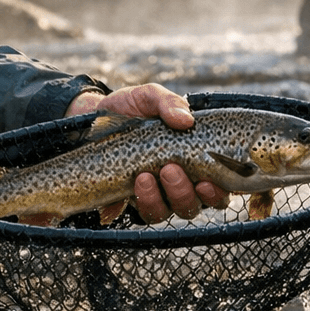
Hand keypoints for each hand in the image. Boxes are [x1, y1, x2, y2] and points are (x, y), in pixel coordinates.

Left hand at [64, 82, 230, 221]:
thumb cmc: (131, 107)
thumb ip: (169, 103)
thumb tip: (186, 120)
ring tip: (145, 176)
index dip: (218, 192)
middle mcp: (179, 182)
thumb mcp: (150, 97)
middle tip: (170, 169)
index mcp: (194, 160)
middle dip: (184, 192)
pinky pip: (139, 213)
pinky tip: (132, 185)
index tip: (206, 181)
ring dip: (159, 198)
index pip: (218, 188)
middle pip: (193, 206)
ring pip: (167, 212)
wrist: (91, 115)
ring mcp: (155, 194)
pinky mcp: (130, 199)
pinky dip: (137, 203)